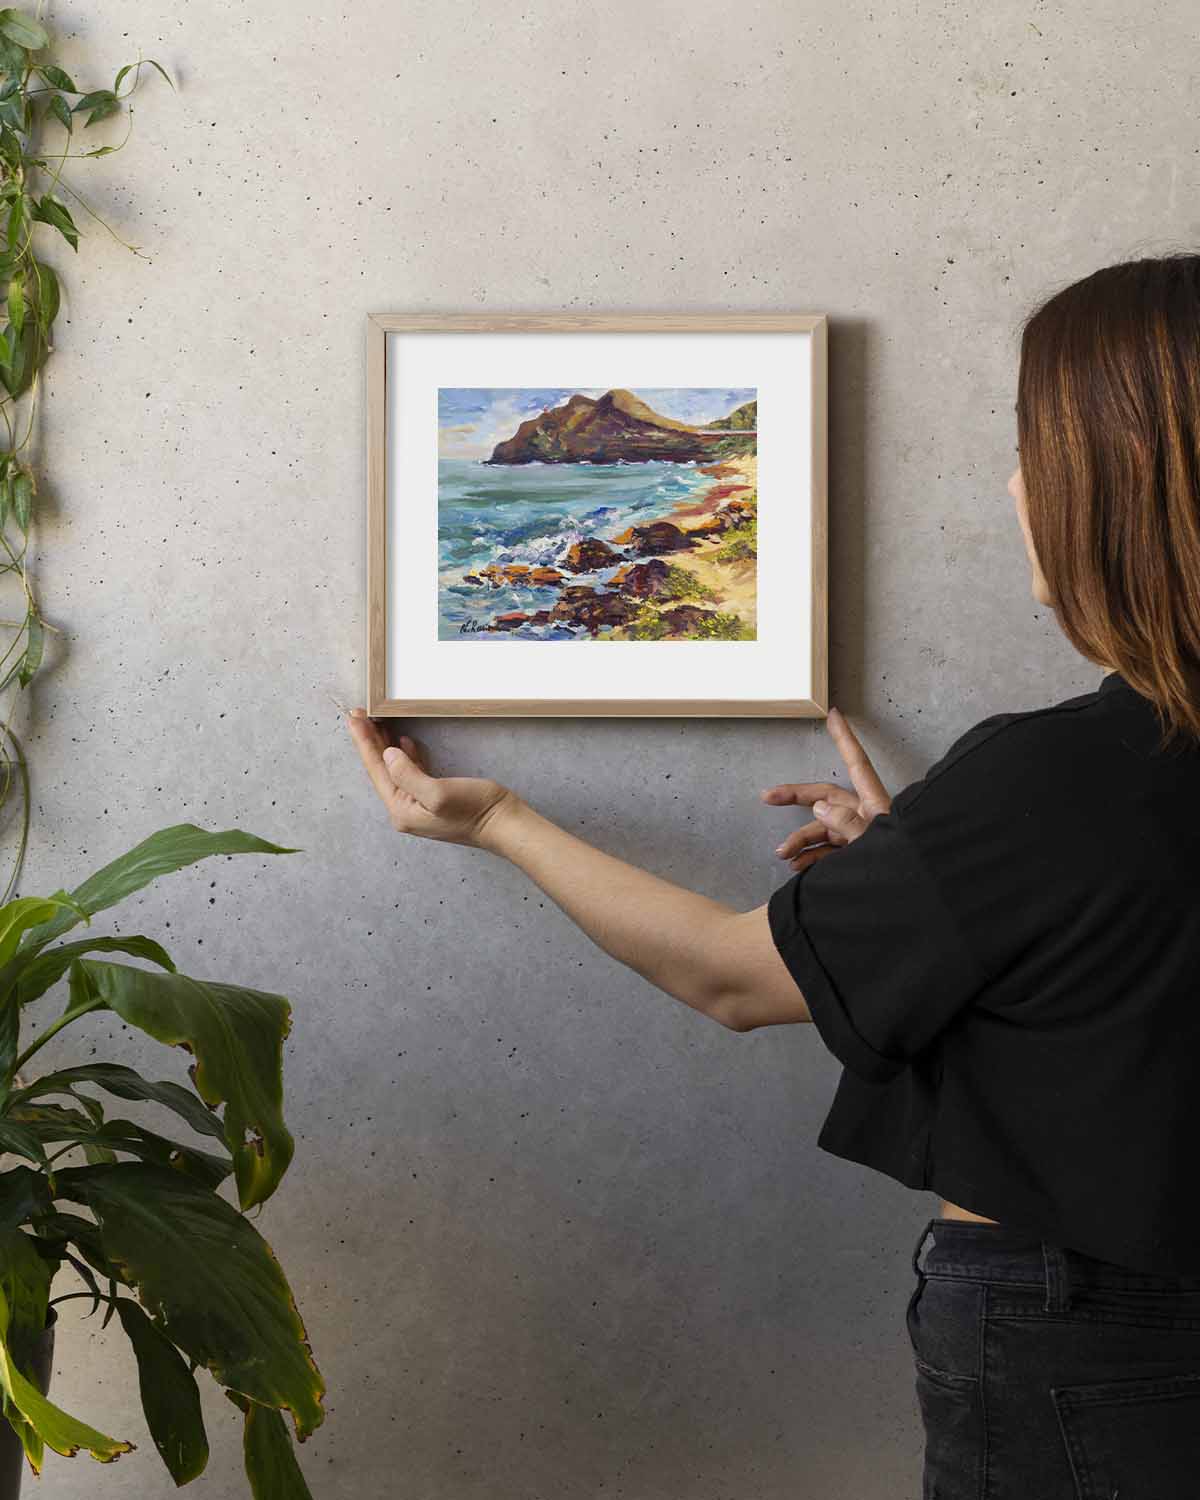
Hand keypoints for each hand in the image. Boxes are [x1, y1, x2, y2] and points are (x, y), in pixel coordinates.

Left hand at [345, 708, 516, 848]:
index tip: (355, 718)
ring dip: (385, 745)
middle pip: (381, 769)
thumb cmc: (475, 811)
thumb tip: (388, 755)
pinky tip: (402, 742)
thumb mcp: (438, 793)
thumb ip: (408, 774)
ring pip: (395, 769)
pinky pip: (410, 773)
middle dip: (370, 741)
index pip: (376, 770)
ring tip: (376, 723)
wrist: (503, 824)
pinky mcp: (433, 799)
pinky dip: (404, 755)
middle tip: (360, 714)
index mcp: (401, 810)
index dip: (364, 741)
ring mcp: (418, 805)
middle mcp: (405, 810)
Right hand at [761, 706, 891, 872]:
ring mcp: (860, 836)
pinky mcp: (857, 856)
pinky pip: (829, 852)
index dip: (844, 738)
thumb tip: (821, 808)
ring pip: (823, 829)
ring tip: (784, 854)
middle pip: (826, 797)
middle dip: (796, 797)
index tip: (834, 715)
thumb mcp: (874, 844)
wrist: (917, 904)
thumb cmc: (904, 872)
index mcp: (876, 805)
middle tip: (768, 796)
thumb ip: (847, 824)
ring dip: (800, 840)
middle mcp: (867, 816)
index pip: (857, 764)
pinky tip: (798, 866)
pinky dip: (811, 857)